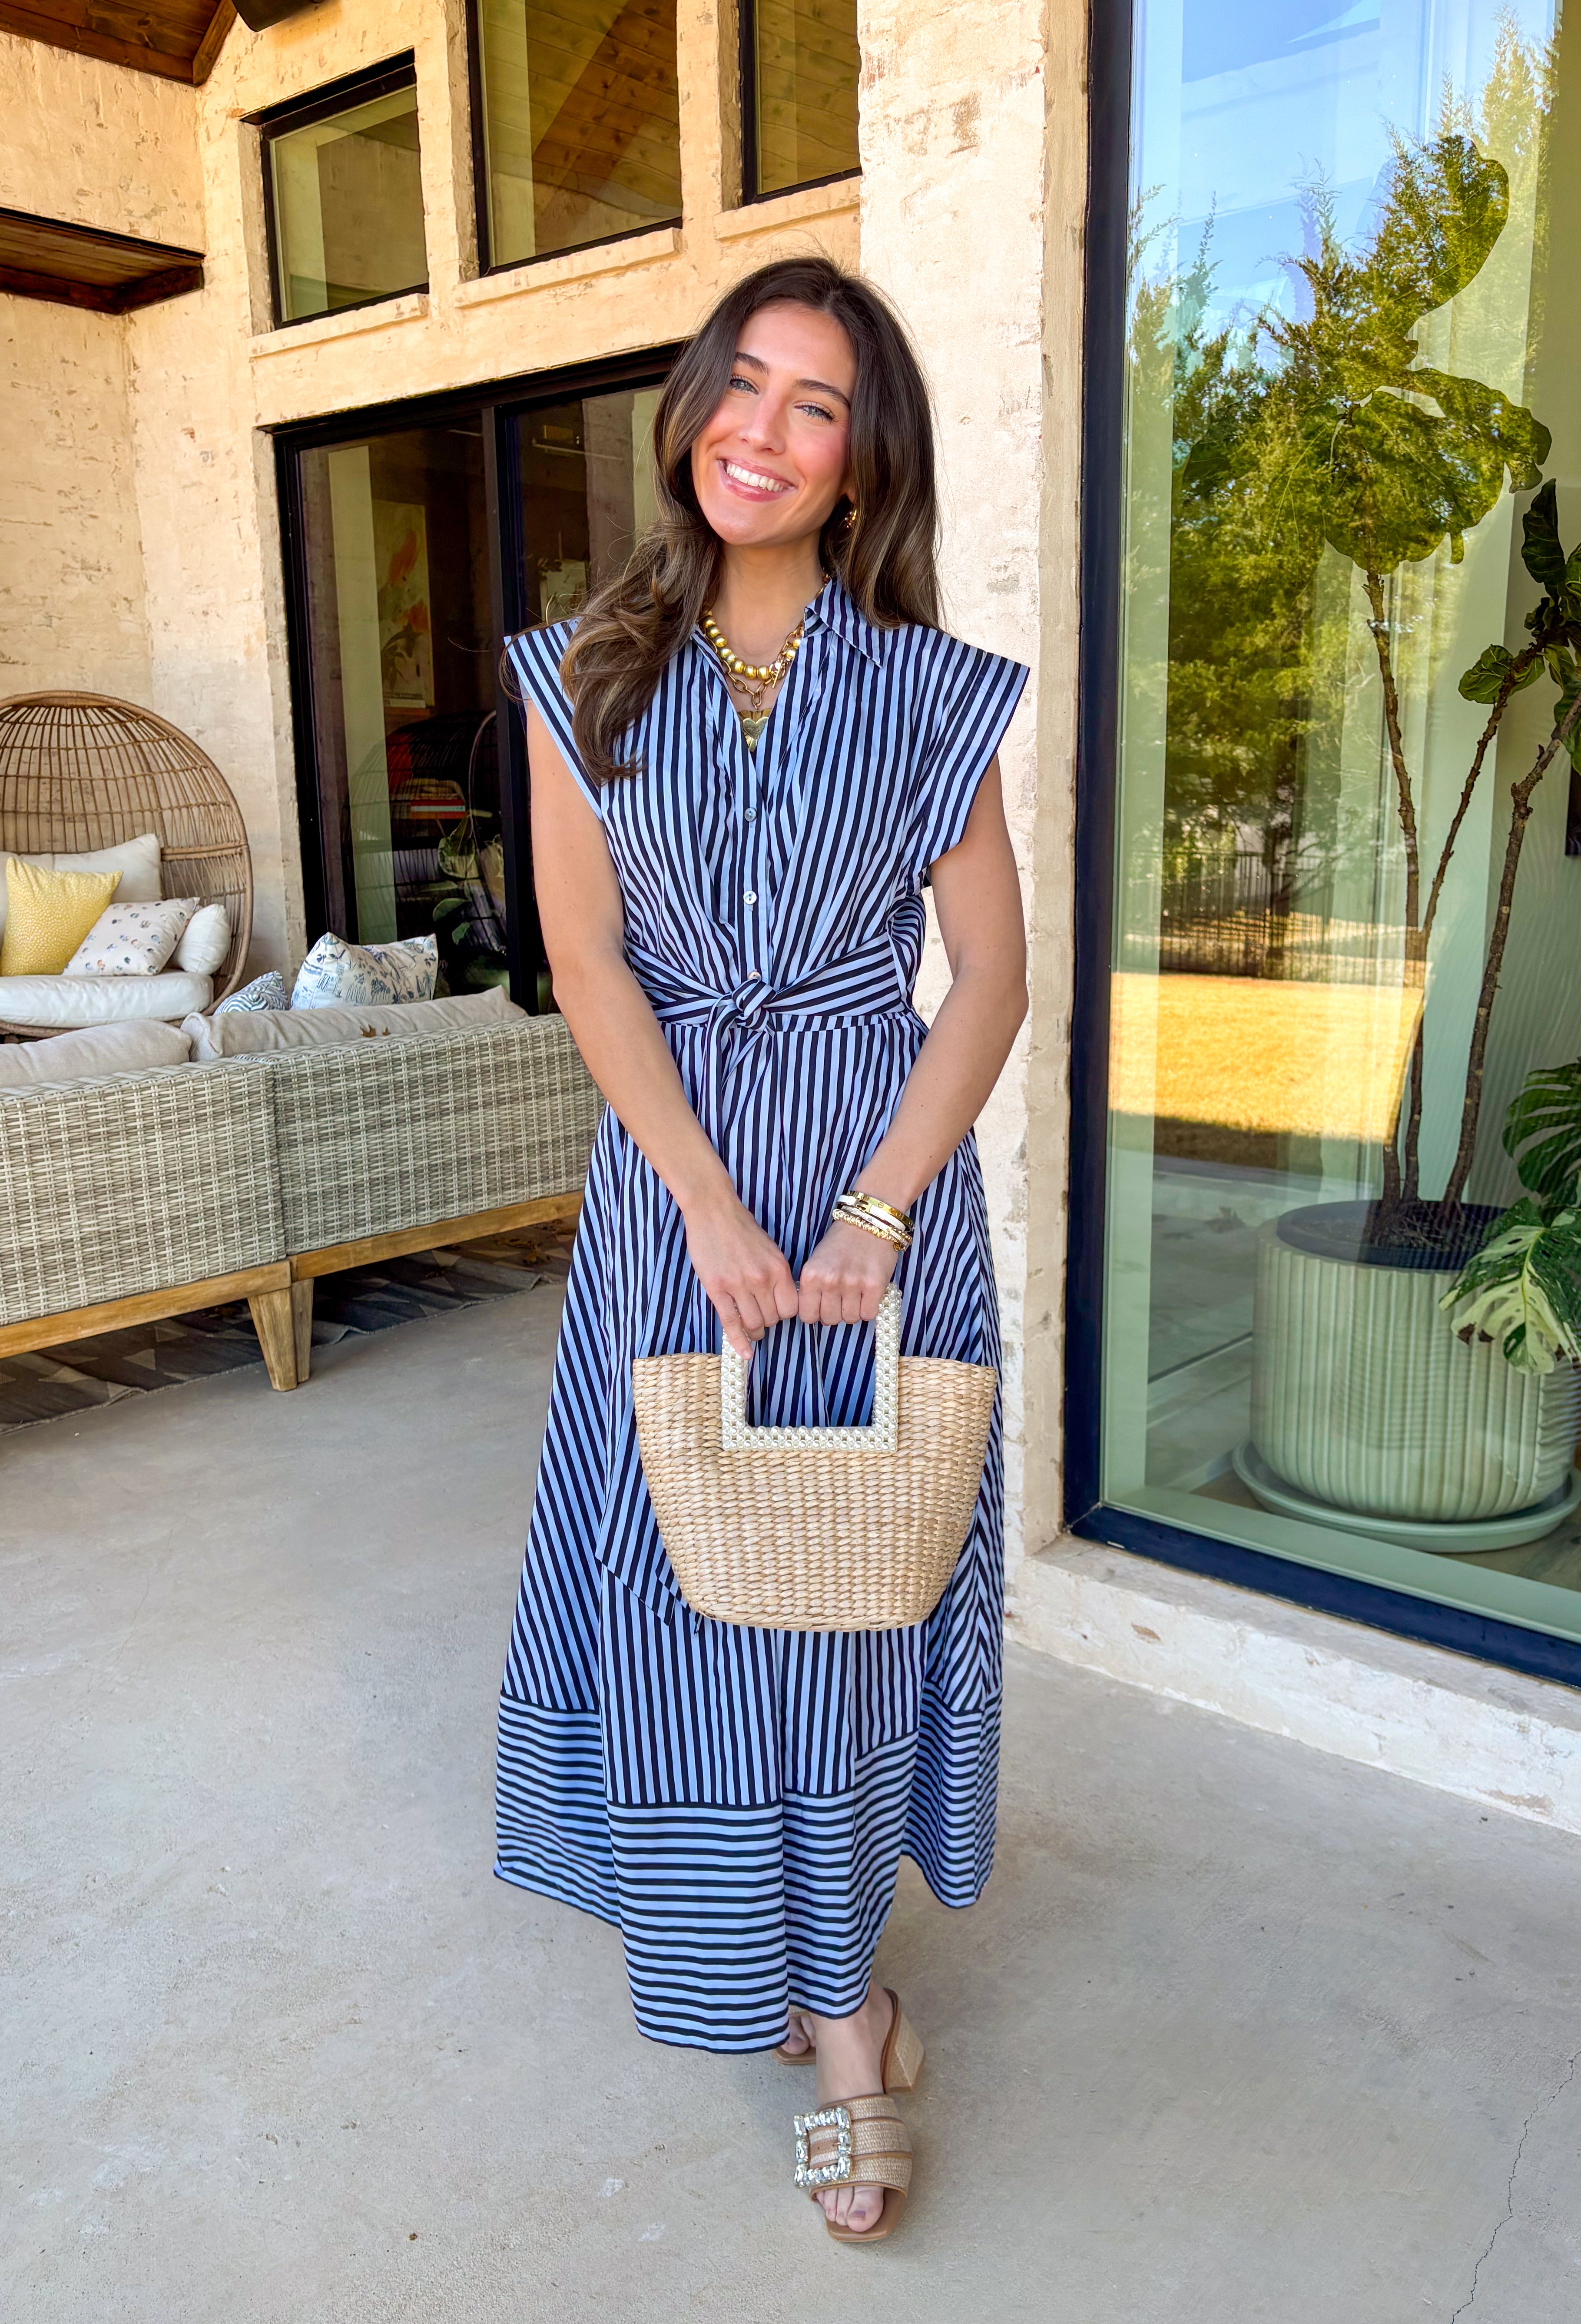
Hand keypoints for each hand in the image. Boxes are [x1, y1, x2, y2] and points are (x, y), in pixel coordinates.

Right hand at [684, 1193, 798, 1357]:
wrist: (713, 1210)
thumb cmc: (741, 1228)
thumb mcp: (770, 1249)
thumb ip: (776, 1275)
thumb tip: (781, 1301)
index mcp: (778, 1268)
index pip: (790, 1308)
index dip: (784, 1314)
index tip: (777, 1312)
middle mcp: (761, 1279)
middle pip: (772, 1318)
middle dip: (768, 1321)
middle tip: (760, 1317)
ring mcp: (738, 1285)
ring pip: (753, 1323)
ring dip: (754, 1330)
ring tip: (751, 1328)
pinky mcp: (717, 1289)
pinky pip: (731, 1323)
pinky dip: (738, 1341)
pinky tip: (744, 1353)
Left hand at [796, 1220, 897, 1325]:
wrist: (868, 1222)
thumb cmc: (841, 1243)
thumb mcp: (816, 1262)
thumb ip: (812, 1287)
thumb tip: (815, 1313)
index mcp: (811, 1276)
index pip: (807, 1316)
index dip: (816, 1314)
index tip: (822, 1306)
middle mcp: (829, 1281)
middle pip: (829, 1320)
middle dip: (836, 1312)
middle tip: (842, 1298)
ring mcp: (852, 1284)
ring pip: (850, 1319)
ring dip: (853, 1310)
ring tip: (856, 1293)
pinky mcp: (874, 1285)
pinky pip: (868, 1314)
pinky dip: (869, 1308)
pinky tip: (868, 1294)